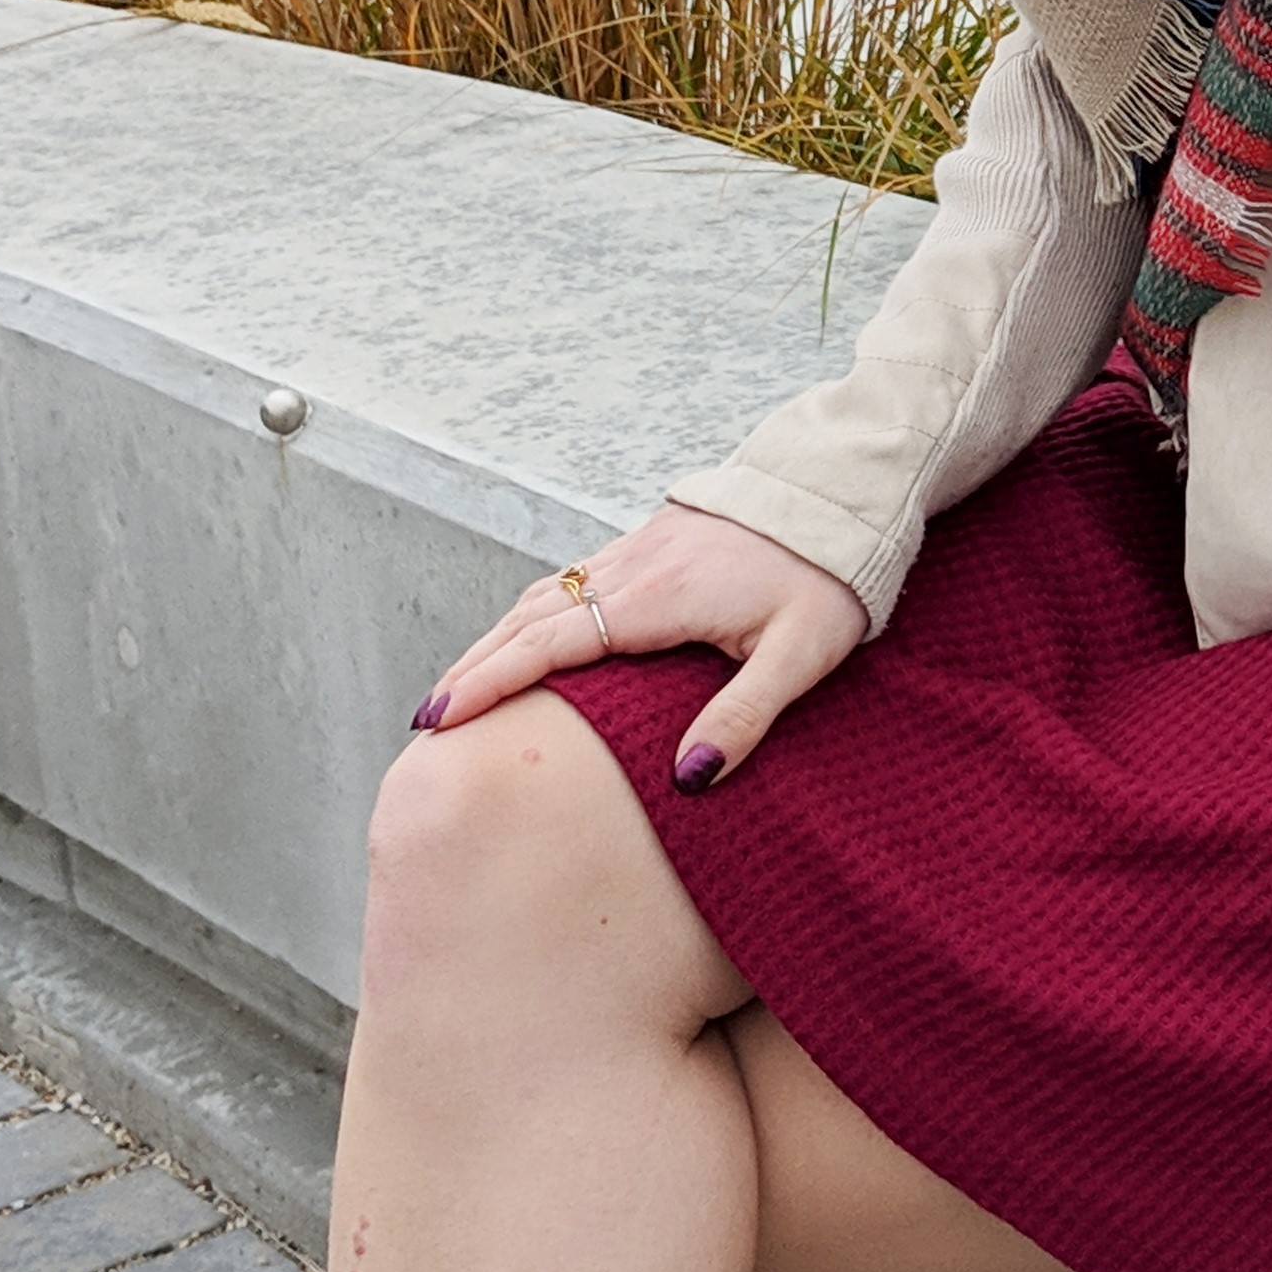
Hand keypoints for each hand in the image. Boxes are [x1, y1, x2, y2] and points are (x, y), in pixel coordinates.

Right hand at [412, 503, 868, 790]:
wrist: (844, 491)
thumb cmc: (830, 576)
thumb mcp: (801, 655)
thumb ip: (744, 716)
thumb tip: (688, 780)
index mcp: (658, 597)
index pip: (551, 644)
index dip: (492, 681)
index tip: (441, 719)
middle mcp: (633, 568)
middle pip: (529, 620)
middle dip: (474, 669)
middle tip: (427, 720)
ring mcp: (636, 549)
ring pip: (543, 596)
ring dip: (495, 640)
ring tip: (460, 690)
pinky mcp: (649, 543)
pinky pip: (571, 582)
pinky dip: (531, 615)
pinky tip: (524, 639)